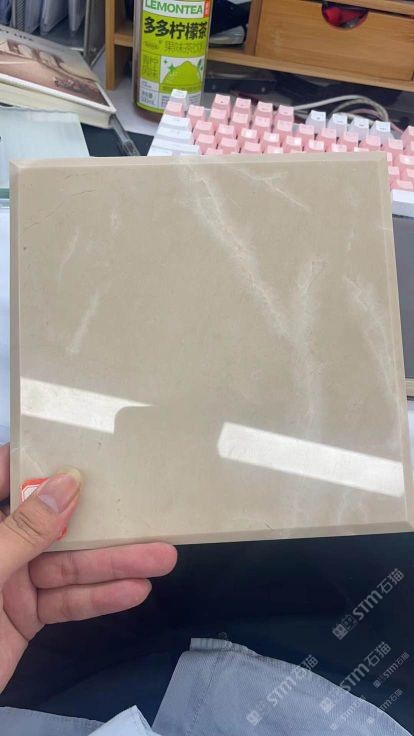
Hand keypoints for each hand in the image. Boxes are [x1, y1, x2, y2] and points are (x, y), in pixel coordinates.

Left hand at [0, 444, 176, 692]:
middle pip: (52, 523)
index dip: (41, 459)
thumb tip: (68, 484)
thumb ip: (22, 530)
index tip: (86, 446)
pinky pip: (65, 602)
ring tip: (161, 557)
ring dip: (115, 564)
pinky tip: (134, 591)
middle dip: (100, 522)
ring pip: (67, 566)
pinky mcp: (24, 616)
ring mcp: (10, 581)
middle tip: (146, 511)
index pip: (3, 475)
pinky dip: (98, 599)